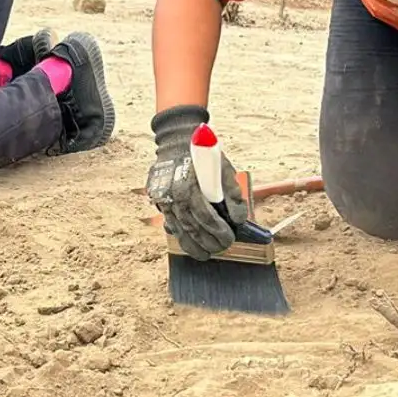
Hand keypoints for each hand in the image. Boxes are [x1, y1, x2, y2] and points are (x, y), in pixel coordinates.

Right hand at [146, 105, 247, 260]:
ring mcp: (163, 199)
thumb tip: (239, 218)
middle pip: (192, 227)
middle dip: (209, 242)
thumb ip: (233, 193)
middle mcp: (173, 195)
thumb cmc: (202, 156)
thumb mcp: (223, 167)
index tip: (229, 238)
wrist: (176, 142)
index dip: (218, 231)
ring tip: (207, 254)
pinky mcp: (158, 201)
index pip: (205, 216)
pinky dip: (181, 237)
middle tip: (222, 248)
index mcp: (189, 185)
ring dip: (194, 246)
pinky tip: (191, 244)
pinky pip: (171, 224)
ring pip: (179, 230)